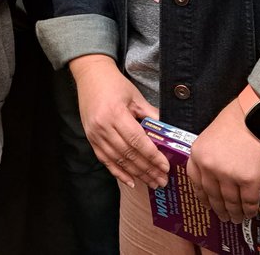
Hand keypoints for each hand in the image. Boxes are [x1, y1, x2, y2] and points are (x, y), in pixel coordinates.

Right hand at [69, 54, 167, 188]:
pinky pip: (105, 160)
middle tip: (162, 180)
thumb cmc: (114, 84)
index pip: (137, 141)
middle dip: (147, 169)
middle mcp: (103, 126)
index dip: (152, 156)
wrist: (90, 76)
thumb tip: (169, 131)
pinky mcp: (91, 138)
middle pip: (128, 154)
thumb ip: (151, 115)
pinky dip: (118, 172)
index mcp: (116, 114)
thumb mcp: (135, 96)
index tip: (165, 166)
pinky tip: (131, 180)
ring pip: (118, 160)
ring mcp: (94, 134)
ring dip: (136, 173)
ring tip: (152, 182)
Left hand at [186, 97, 259, 222]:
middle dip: (219, 208)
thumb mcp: (212, 135)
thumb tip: (216, 173)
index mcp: (198, 154)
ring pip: (231, 201)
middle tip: (224, 217)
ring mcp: (229, 176)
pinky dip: (250, 209)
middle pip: (213, 195)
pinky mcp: (249, 181)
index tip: (206, 204)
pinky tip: (251, 212)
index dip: (202, 195)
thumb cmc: (238, 120)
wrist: (259, 115)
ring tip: (237, 218)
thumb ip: (211, 154)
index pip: (196, 181)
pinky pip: (249, 201)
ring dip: (234, 212)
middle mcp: (210, 167)